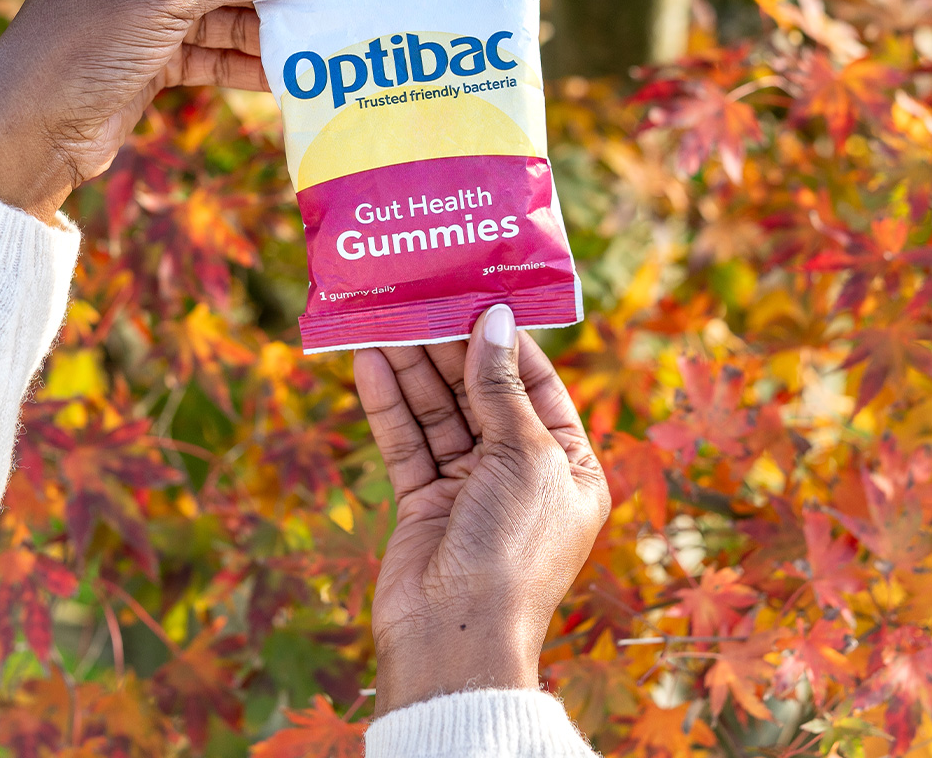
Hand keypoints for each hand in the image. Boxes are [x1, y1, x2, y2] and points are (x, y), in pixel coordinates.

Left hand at [0, 0, 331, 222]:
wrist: (29, 129)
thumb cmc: (86, 42)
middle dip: (282, 1)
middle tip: (340, 18)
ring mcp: (152, 13)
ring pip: (229, 20)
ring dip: (270, 40)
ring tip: (322, 52)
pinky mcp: (157, 59)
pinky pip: (216, 55)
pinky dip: (248, 68)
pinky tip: (288, 79)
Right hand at [353, 305, 610, 715]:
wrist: (457, 640)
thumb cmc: (514, 546)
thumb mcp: (524, 455)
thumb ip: (500, 386)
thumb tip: (493, 320)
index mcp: (569, 464)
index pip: (536, 384)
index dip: (506, 340)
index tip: (476, 295)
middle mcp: (520, 471)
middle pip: (481, 392)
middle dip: (450, 347)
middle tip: (420, 298)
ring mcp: (470, 487)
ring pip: (439, 412)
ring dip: (414, 366)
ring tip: (386, 318)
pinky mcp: (423, 502)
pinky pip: (407, 441)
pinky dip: (388, 403)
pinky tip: (368, 361)